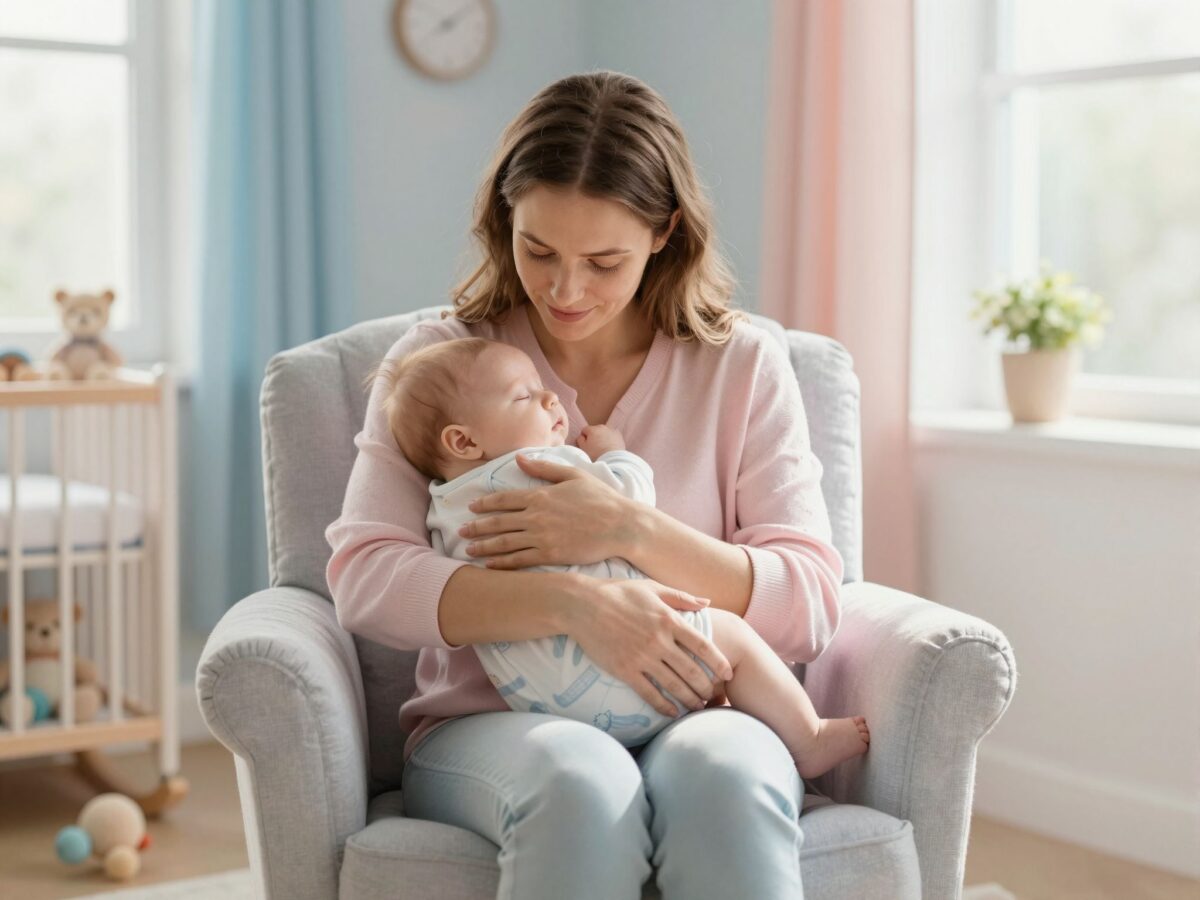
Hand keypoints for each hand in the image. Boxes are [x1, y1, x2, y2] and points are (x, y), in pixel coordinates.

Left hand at [459, 455, 638, 567]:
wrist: (621, 525)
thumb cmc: (601, 499)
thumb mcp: (573, 475)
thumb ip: (544, 468)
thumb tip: (519, 458)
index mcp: (540, 495)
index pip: (504, 499)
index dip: (485, 503)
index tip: (471, 506)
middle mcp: (536, 516)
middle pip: (498, 521)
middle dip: (477, 526)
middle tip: (460, 531)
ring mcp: (541, 537)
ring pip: (504, 542)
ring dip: (484, 546)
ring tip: (469, 549)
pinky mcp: (549, 555)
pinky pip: (519, 560)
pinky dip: (501, 563)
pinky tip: (490, 566)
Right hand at [563, 575, 733, 716]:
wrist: (582, 605)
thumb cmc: (618, 592)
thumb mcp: (652, 587)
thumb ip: (681, 597)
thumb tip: (708, 603)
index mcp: (669, 620)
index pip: (703, 646)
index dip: (719, 662)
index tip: (728, 674)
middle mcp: (659, 641)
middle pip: (692, 671)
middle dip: (707, 687)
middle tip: (714, 696)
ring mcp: (642, 657)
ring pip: (674, 686)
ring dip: (690, 700)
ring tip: (699, 707)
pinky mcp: (625, 670)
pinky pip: (650, 694)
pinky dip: (664, 706)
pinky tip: (673, 712)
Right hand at [577, 424, 624, 459]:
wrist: (613, 459)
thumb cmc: (596, 455)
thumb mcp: (583, 448)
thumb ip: (580, 440)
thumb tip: (581, 436)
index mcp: (592, 429)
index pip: (584, 430)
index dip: (584, 438)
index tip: (586, 445)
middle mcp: (602, 427)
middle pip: (595, 430)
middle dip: (594, 436)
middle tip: (594, 447)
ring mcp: (611, 430)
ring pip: (604, 432)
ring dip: (603, 437)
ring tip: (603, 448)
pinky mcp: (619, 435)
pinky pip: (612, 435)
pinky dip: (611, 439)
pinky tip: (610, 447)